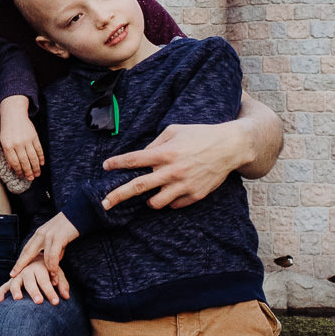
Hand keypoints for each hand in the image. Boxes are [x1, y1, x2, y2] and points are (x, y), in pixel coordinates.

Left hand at [0, 100, 43, 180]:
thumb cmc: (6, 129)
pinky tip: (42, 163)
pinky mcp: (34, 136)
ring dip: (36, 167)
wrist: (14, 114)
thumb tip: (11, 168)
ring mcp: (27, 140)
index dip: (19, 171)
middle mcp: (17, 144)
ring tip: (37, 174)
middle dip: (28, 172)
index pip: (14, 163)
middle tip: (31, 178)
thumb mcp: (2, 141)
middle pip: (24, 161)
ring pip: (33, 157)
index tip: (21, 176)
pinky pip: (39, 149)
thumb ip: (6, 154)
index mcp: (7, 146)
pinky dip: (41, 157)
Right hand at [0, 259, 62, 304]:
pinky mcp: (11, 281)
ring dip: (16, 290)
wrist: (35, 258)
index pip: (45, 281)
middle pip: (30, 282)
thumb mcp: (57, 274)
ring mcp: (18, 276)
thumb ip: (62, 284)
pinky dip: (1, 293)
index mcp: (40, 268)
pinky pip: (3, 287)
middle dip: (34, 292)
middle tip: (39, 301)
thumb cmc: (48, 270)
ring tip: (18, 299)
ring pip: (15, 283)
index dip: (50, 292)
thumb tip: (66, 297)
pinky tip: (0, 302)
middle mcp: (27, 271)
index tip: (56, 302)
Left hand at [8, 212, 78, 297]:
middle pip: (27, 251)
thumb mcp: (56, 239)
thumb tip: (52, 263)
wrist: (78, 213)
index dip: (19, 260)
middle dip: (20, 264)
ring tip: (47, 282)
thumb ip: (52, 250)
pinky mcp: (58, 237)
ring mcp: (49, 235)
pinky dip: (53, 265)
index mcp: (39, 234)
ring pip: (42, 256)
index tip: (13, 271)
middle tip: (13, 275)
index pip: (26, 249)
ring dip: (45, 270)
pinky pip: (53, 254)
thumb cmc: (69, 228)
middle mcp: (41, 233)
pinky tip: (54, 273)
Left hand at [102, 121, 243, 210]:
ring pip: (155, 202)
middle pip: (137, 187)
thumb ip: (155, 143)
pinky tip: (172, 192)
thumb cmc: (200, 135)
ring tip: (148, 195)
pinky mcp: (195, 195)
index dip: (116, 164)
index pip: (133, 160)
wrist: (230, 147)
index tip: (106, 167)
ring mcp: (183, 185)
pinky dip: (169, 200)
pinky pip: (174, 205)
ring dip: (147, 200)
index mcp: (165, 153)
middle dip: (117, 195)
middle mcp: (171, 171)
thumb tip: (141, 155)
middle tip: (104, 203)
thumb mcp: (174, 130)